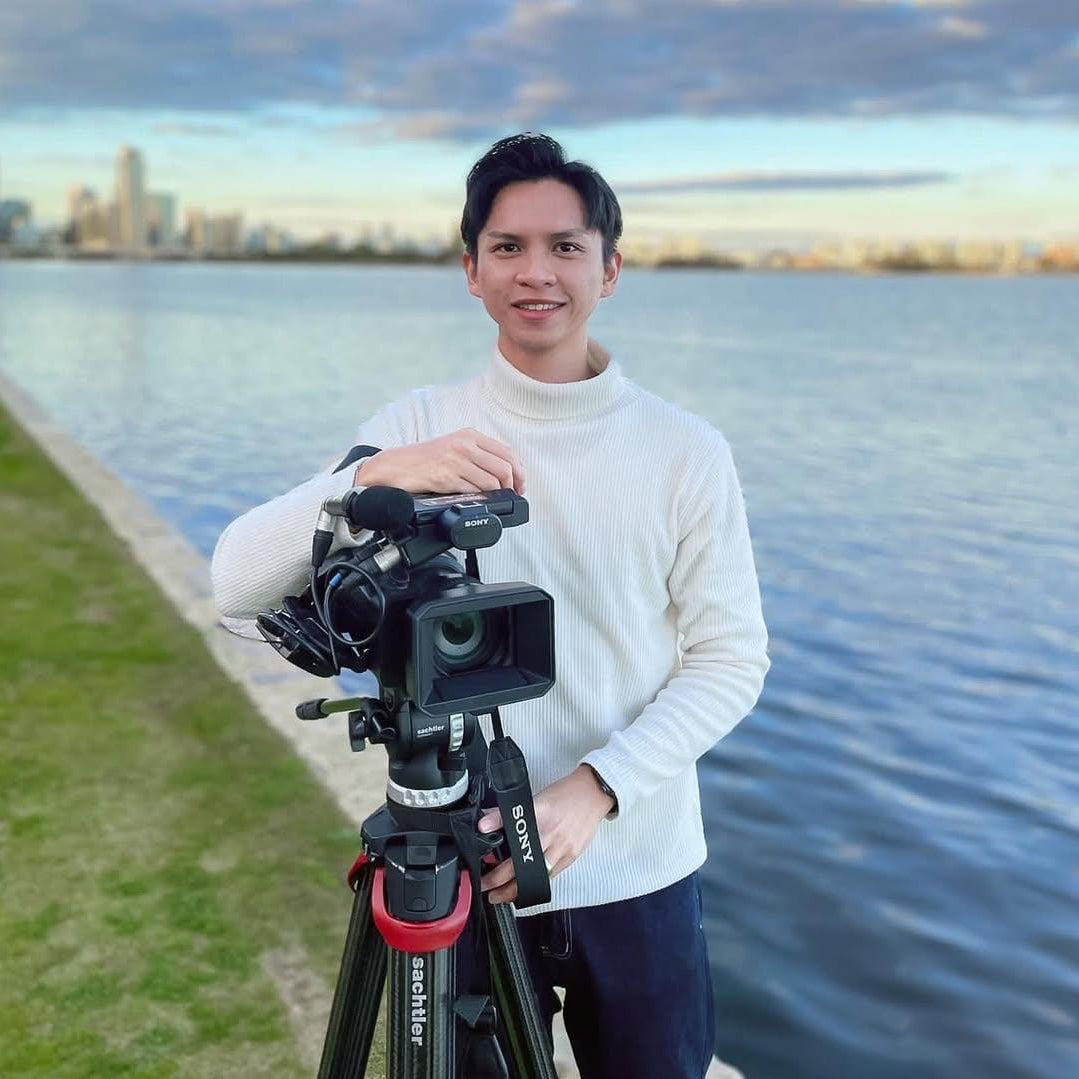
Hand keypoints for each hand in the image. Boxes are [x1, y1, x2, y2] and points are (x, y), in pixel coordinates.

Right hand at [353, 428, 525, 495]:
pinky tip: (477, 499)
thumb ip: (478, 454)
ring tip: (496, 499)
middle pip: (505, 467)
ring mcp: (455, 460)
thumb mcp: (454, 447)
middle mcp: (464, 444)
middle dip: (513, 485)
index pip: (508, 452)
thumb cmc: (425, 459)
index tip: (520, 484)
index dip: (520, 471)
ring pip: (492, 481)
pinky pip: (474, 490)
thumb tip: (505, 472)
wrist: (396, 465)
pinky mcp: (445, 476)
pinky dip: (480, 497)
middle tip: (513, 495)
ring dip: (497, 494)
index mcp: (470, 435)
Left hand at [478, 766, 614, 904]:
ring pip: (535, 877)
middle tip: (485, 887)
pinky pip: (550, 875)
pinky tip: (525, 887)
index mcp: (537, 816)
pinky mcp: (571, 856)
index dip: (494, 855)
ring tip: (501, 895)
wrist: (593, 793)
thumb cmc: (565, 794)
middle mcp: (549, 835)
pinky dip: (536, 882)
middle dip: (498, 881)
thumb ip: (508, 815)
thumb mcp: (533, 799)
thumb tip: (485, 824)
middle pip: (520, 865)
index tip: (481, 866)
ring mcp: (561, 848)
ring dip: (516, 889)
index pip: (509, 839)